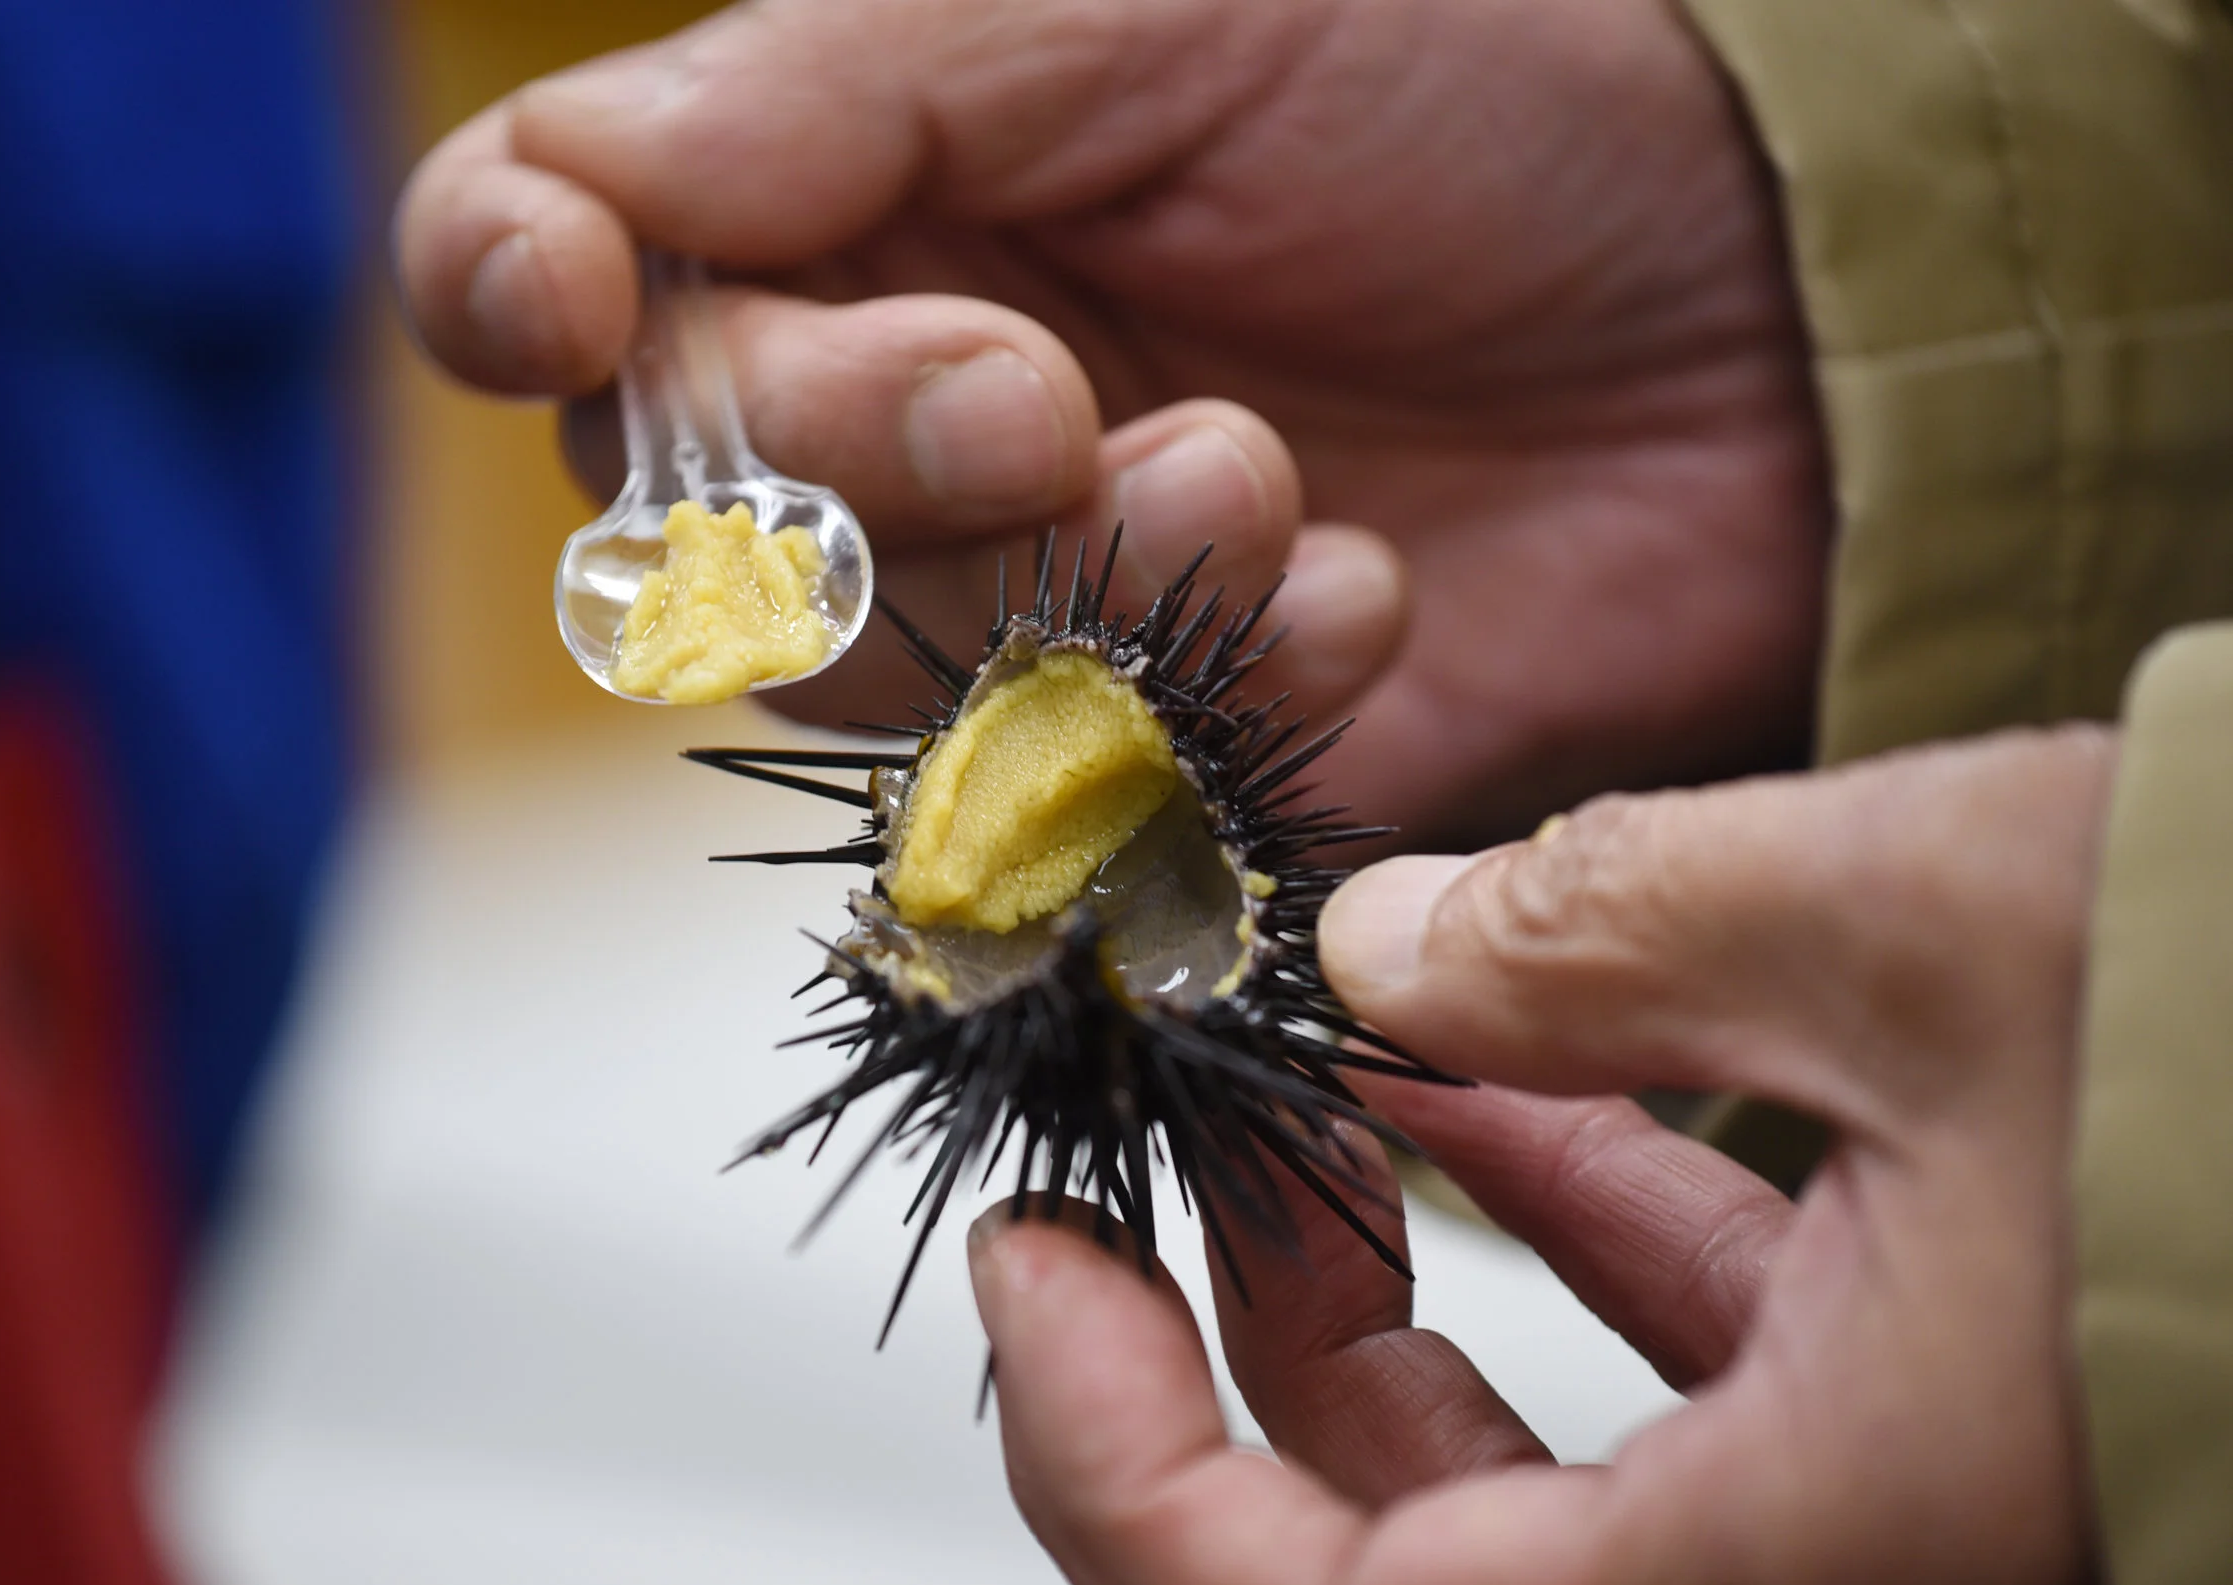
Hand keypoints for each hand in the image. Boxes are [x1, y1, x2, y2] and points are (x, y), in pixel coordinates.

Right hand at [394, 0, 1829, 847]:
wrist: (1771, 294)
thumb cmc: (1477, 82)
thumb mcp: (1127, 10)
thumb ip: (826, 93)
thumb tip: (563, 201)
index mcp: (850, 193)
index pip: (562, 264)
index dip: (519, 293)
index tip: (570, 300)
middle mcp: (898, 406)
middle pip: (694, 521)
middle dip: (849, 476)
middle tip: (1040, 399)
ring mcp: (1026, 593)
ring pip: (868, 682)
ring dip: (1048, 594)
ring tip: (1263, 484)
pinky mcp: (1160, 749)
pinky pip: (1074, 798)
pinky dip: (1206, 701)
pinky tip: (1360, 594)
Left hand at [968, 728, 2113, 1584]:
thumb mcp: (1919, 926)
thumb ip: (1592, 933)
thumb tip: (1385, 945)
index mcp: (1821, 1572)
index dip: (1118, 1469)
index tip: (1026, 1275)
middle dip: (1231, 1373)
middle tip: (1150, 1166)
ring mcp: (1897, 1545)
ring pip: (1532, 1502)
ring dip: (1385, 1308)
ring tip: (1306, 1090)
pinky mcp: (1956, 1443)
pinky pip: (1689, 1409)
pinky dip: (1571, 1255)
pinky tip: (1509, 1085)